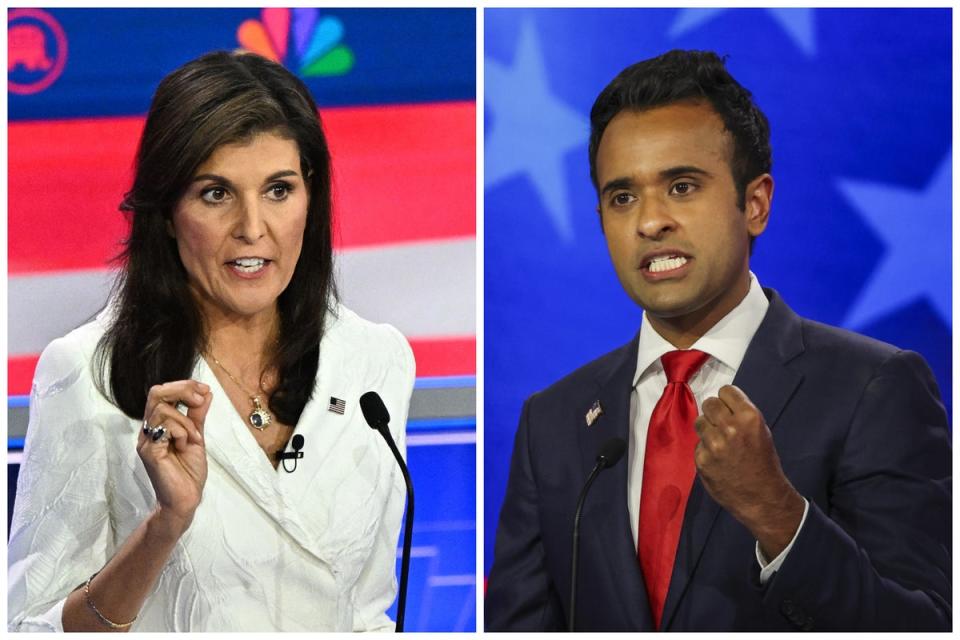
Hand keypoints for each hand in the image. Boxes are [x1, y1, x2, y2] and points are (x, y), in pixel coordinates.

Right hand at [137, 380, 212, 534]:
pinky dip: (182, 432)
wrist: (186, 499)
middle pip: (156, 393)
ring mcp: (146, 440)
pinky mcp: (149, 451)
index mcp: (158, 424)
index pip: (162, 392)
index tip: (205, 390)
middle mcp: (148, 430)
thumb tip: (206, 392)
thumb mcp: (197, 436)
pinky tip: (186, 445)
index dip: (184, 385)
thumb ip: (197, 415)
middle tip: (200, 400)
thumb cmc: (188, 472)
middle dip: (182, 390)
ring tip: (195, 437)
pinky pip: (164, 428)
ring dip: (186, 420)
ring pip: (162, 409)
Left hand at [694, 385, 803, 558]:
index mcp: (749, 417)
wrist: (762, 497)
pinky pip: (697, 444)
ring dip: (707, 429)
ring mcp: (714, 444)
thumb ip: (741, 415)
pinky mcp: (702, 459)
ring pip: (699, 421)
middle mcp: (730, 427)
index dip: (727, 400)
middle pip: (709, 403)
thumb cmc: (764, 463)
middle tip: (721, 424)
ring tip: (719, 443)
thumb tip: (721, 403)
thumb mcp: (761, 431)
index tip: (729, 408)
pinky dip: (705, 450)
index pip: (726, 390)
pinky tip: (717, 460)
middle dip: (714, 412)